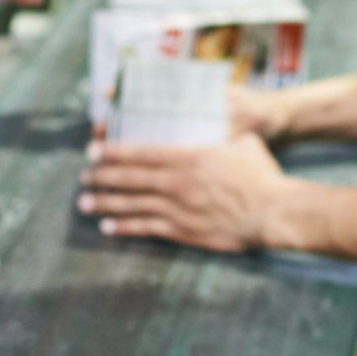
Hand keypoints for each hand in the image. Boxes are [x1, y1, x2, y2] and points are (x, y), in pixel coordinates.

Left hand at [78, 134, 292, 251]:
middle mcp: (177, 182)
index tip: (93, 152)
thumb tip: (217, 124)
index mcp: (188, 156)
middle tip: (83, 178)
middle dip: (102, 178)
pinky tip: (108, 227)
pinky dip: (126, 227)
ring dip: (106, 204)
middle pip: (130, 179)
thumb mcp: (242, 143)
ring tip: (84, 204)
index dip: (113, 152)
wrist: (273, 212)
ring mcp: (178, 208)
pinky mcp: (184, 231)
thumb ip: (221, 136)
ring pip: (133, 205)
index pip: (140, 152)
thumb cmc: (261, 175)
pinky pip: (148, 228)